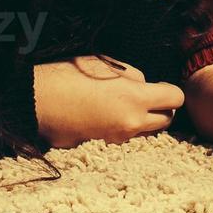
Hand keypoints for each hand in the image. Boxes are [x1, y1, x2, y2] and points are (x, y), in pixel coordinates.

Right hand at [33, 54, 184, 147]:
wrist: (37, 101)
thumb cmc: (69, 76)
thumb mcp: (107, 66)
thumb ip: (133, 76)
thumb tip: (144, 84)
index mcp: (136, 98)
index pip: (175, 98)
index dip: (170, 91)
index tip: (159, 87)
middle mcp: (131, 123)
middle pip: (166, 120)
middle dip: (162, 109)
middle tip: (147, 98)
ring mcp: (117, 138)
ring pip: (146, 132)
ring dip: (144, 121)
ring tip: (124, 106)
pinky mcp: (104, 146)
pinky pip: (125, 138)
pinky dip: (124, 129)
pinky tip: (107, 116)